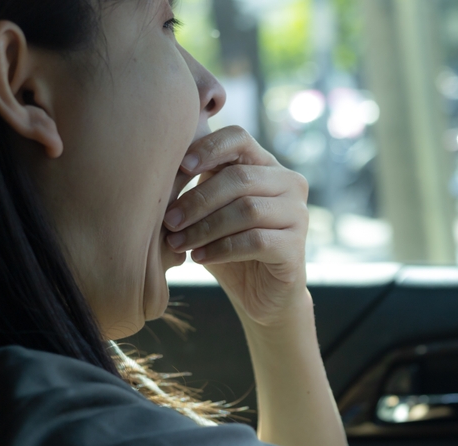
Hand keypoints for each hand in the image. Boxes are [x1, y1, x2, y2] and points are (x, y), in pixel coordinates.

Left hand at [164, 126, 309, 326]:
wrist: (261, 295)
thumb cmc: (230, 246)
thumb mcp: (210, 211)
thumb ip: (197, 185)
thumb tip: (158, 165)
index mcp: (267, 166)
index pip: (240, 138)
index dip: (209, 148)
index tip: (180, 167)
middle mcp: (290, 184)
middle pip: (240, 178)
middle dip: (197, 200)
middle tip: (168, 221)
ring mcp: (298, 215)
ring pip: (246, 210)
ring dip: (204, 227)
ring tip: (178, 243)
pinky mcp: (296, 247)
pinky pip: (255, 241)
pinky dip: (221, 249)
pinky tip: (199, 258)